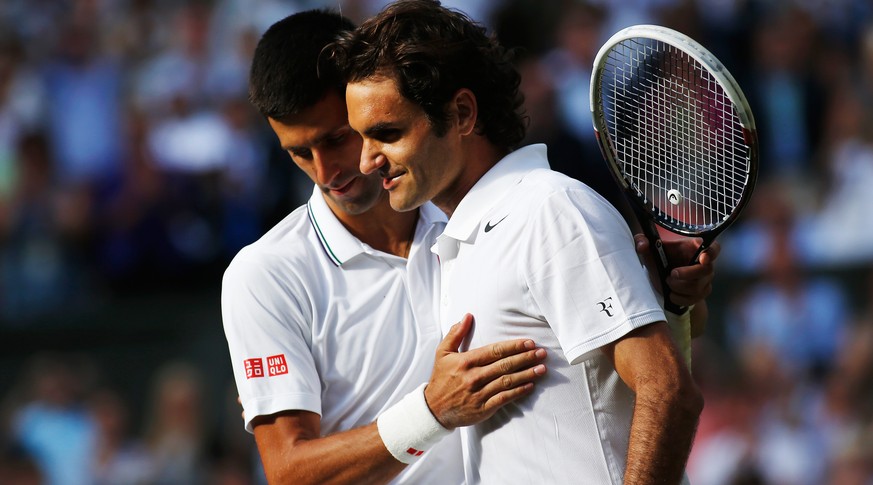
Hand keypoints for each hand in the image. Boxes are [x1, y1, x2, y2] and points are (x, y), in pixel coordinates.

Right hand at [424, 314, 546, 428]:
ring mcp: (479, 393)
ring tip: (542, 369)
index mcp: (466, 361)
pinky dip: (518, 392)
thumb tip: (467, 316)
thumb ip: (456, 334)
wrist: (433, 409)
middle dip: (525, 358)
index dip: (513, 346)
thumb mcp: (442, 353)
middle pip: (504, 365)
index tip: (529, 343)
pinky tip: (530, 386)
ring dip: (527, 374)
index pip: (494, 351)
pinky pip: (504, 398)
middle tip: (542, 353)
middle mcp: (473, 377)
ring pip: (507, 382)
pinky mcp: (483, 408)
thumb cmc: (441, 378)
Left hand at [634, 235, 719, 307]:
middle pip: (705, 270)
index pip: (713, 247)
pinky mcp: (702, 292)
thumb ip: (643, 242)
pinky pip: (693, 299)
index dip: (712, 252)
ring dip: (678, 287)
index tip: (703, 258)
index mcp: (694, 248)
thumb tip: (642, 244)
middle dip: (686, 275)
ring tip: (667, 282)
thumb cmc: (660, 260)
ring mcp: (705, 279)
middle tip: (671, 275)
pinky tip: (671, 293)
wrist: (662, 280)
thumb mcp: (651, 251)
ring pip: (697, 287)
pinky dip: (678, 298)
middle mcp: (705, 263)